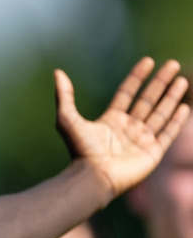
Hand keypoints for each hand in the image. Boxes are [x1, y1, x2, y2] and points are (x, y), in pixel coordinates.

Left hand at [55, 58, 189, 197]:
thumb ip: (64, 96)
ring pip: (160, 113)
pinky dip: (177, 121)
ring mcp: (141, 140)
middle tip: (173, 64)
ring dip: (172, 97)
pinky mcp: (152, 153)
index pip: (127, 93)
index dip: (137, 77)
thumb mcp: (67, 119)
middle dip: (160, 82)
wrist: (93, 176)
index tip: (149, 61)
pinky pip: (168, 133)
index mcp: (111, 120)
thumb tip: (57, 72)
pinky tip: (184, 107)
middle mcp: (128, 128)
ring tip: (181, 80)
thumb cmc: (80, 150)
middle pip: (147, 100)